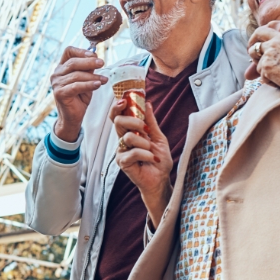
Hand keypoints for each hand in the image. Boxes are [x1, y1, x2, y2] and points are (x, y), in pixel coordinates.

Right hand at [51, 47, 107, 141]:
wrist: (73, 117)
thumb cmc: (79, 97)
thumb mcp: (86, 80)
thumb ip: (88, 70)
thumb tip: (96, 58)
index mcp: (62, 67)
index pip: (68, 51)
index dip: (81, 51)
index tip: (95, 55)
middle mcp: (56, 74)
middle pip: (73, 62)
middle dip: (89, 62)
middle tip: (102, 63)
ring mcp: (56, 84)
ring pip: (77, 75)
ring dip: (93, 76)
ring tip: (104, 79)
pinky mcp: (60, 93)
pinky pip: (76, 86)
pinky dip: (89, 85)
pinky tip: (98, 84)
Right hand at [111, 100, 172, 226]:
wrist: (161, 179)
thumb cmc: (159, 160)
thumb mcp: (158, 137)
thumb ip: (151, 122)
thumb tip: (147, 104)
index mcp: (130, 132)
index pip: (118, 116)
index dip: (117, 107)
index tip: (125, 100)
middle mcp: (123, 140)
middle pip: (118, 121)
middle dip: (133, 121)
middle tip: (145, 129)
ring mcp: (121, 151)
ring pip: (128, 137)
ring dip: (144, 143)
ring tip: (152, 151)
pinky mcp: (123, 162)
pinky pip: (133, 152)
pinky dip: (146, 154)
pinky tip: (152, 159)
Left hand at [247, 27, 279, 104]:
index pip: (261, 31)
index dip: (254, 40)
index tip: (253, 47)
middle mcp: (274, 43)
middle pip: (253, 48)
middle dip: (254, 59)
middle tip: (262, 66)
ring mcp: (269, 54)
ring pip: (258, 65)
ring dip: (265, 73)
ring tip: (279, 77)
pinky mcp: (266, 65)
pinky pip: (262, 76)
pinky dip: (269, 81)